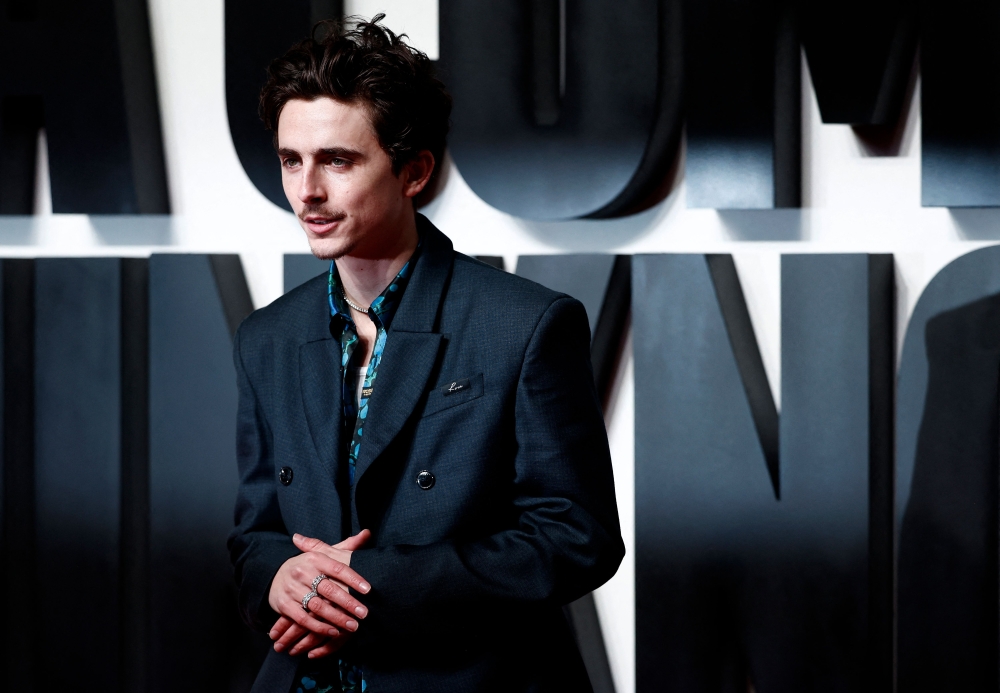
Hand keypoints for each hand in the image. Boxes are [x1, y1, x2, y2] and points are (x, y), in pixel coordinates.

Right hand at [267, 529, 371, 656]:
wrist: (274, 576)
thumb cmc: (308, 566)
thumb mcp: (324, 553)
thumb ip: (346, 546)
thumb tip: (367, 533)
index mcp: (314, 558)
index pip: (338, 568)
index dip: (354, 579)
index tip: (368, 590)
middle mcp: (302, 572)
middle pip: (329, 589)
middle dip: (348, 602)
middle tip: (364, 613)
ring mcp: (291, 589)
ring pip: (317, 606)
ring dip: (336, 618)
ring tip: (353, 626)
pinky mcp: (283, 604)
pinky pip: (302, 618)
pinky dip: (319, 627)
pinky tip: (333, 632)